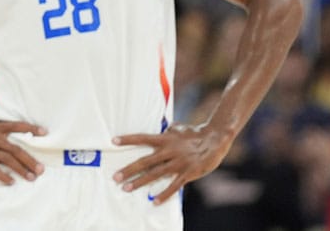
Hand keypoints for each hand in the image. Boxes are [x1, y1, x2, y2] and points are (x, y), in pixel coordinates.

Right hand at [0, 120, 46, 184]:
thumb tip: (12, 134)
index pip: (15, 125)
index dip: (30, 128)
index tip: (44, 133)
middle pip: (15, 149)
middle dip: (30, 160)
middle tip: (41, 169)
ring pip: (7, 159)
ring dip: (21, 169)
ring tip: (31, 177)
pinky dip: (4, 176)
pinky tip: (11, 182)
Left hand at [112, 123, 229, 203]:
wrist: (216, 139)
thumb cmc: (195, 133)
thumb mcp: (177, 129)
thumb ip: (166, 132)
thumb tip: (158, 128)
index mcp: (165, 139)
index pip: (142, 138)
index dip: (128, 140)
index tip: (113, 141)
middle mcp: (169, 151)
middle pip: (145, 161)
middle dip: (129, 170)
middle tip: (115, 177)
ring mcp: (178, 163)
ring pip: (155, 174)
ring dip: (140, 182)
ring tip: (126, 188)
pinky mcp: (188, 173)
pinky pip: (174, 186)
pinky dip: (164, 194)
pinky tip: (154, 201)